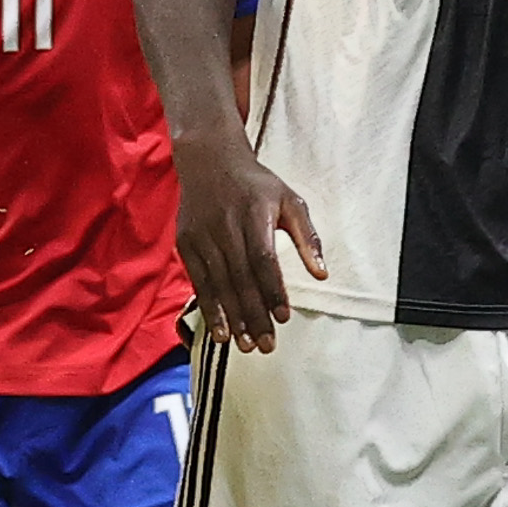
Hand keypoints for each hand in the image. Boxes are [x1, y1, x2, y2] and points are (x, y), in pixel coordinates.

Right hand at [171, 134, 325, 353]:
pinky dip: (209, 307)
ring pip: (218, 284)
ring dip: (232, 318)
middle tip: (266, 346)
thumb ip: (308, 238)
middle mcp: (225, 226)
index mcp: (254, 213)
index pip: (263, 259)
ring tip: (244, 346)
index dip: (272, 290)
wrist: (209, 160)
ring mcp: (202, 235)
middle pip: (240, 278)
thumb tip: (321, 273)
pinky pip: (199, 281)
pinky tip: (221, 331)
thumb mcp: (290, 200)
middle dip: (254, 315)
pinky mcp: (186, 243)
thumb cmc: (257, 184)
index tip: (284, 318)